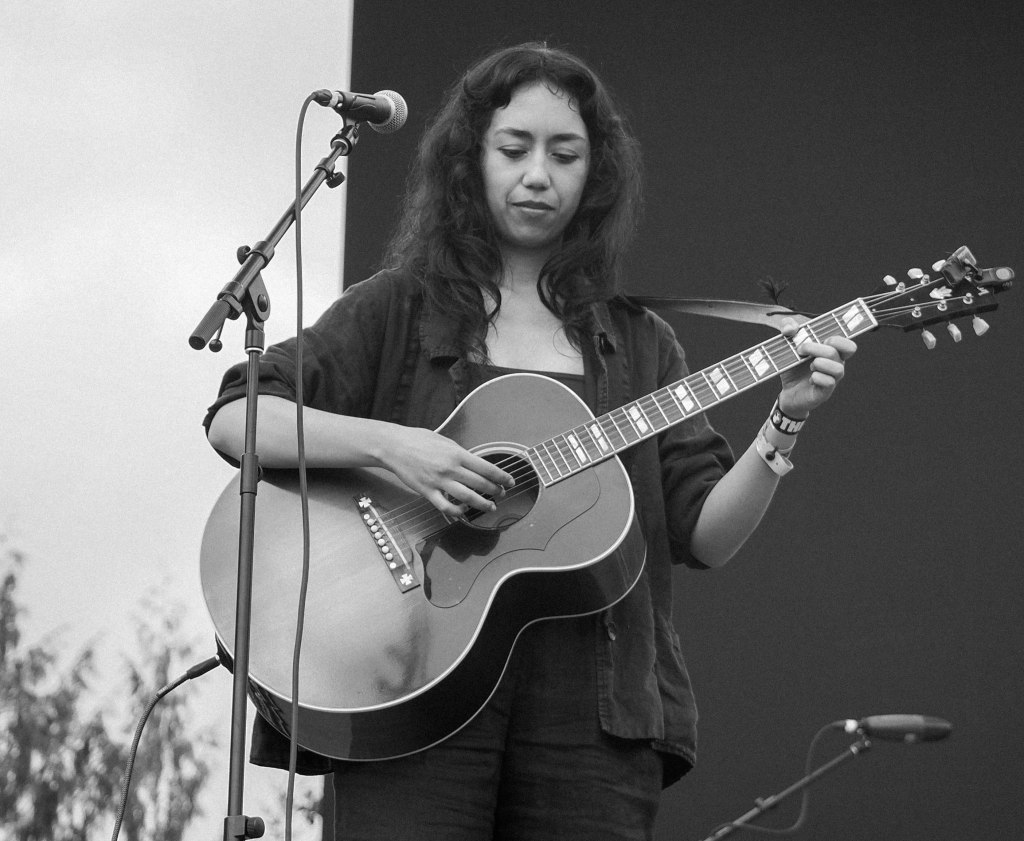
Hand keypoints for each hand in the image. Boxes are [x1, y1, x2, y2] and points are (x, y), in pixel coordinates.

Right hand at [377, 425, 514, 517]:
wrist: (394, 446)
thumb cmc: (419, 440)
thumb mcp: (445, 441)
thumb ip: (460, 453)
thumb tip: (474, 463)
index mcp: (457, 454)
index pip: (487, 468)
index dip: (502, 477)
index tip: (510, 481)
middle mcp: (450, 468)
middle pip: (480, 484)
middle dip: (495, 490)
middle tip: (502, 493)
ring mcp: (438, 481)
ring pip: (467, 497)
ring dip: (482, 504)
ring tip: (491, 506)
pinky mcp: (427, 492)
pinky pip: (446, 506)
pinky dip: (458, 511)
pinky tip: (464, 510)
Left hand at [776, 319, 856, 416]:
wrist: (786, 392)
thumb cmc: (793, 366)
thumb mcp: (788, 344)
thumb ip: (787, 328)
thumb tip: (789, 328)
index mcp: (832, 353)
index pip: (848, 346)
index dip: (839, 340)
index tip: (819, 338)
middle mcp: (835, 366)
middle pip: (836, 352)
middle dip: (816, 348)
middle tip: (800, 350)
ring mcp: (831, 380)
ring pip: (838, 369)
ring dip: (820, 363)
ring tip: (809, 365)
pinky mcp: (823, 393)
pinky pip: (828, 383)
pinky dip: (817, 378)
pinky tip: (810, 379)